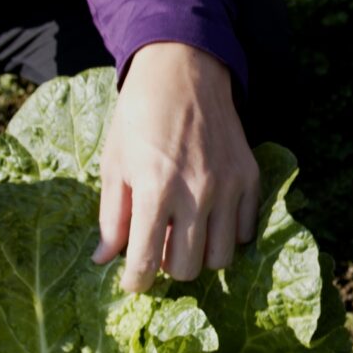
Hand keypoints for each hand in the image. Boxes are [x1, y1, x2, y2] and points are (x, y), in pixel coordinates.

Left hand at [94, 42, 258, 291]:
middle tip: (157, 249)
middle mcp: (195, 191)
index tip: (132, 282)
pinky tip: (210, 217)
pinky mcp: (249, 177)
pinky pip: (244, 231)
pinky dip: (226, 234)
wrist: (183, 70)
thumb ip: (111, 216)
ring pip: (220, 258)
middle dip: (167, 268)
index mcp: (154, 188)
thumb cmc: (140, 115)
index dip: (135, 282)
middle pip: (186, 268)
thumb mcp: (114, 163)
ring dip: (199, 255)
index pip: (145, 262)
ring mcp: (227, 185)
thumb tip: (103, 260)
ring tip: (184, 235)